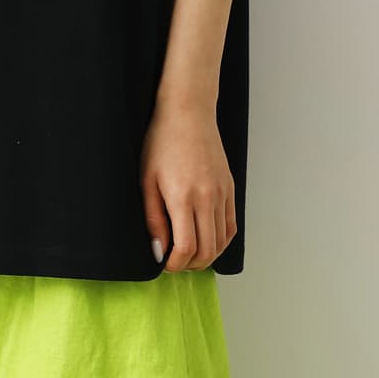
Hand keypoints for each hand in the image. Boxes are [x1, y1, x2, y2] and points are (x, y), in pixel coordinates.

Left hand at [140, 98, 235, 271]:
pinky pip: (231, 226)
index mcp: (183, 196)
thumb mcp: (147, 180)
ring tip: (189, 254)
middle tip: (175, 262)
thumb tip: (159, 250)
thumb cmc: (162, 141)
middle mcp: (207, 198)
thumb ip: (153, 219)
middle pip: (207, 250)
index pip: (186, 247)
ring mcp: (222, 193)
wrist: (187, 112)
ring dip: (206, 256)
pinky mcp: (230, 188)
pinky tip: (207, 240)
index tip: (165, 264)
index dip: (175, 264)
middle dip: (190, 264)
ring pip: (222, 242)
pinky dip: (221, 241)